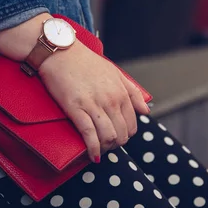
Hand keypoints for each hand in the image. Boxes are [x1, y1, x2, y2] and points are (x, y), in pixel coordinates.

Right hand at [39, 39, 149, 162]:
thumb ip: (133, 92)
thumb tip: (146, 111)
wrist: (62, 52)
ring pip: (108, 137)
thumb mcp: (115, 72)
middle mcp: (111, 100)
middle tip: (108, 145)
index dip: (126, 135)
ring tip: (100, 150)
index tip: (118, 137)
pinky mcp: (76, 108)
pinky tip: (92, 155)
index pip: (132, 124)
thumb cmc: (87, 62)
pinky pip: (89, 135)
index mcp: (121, 93)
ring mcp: (94, 105)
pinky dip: (93, 149)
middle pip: (122, 134)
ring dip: (106, 148)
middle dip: (117, 144)